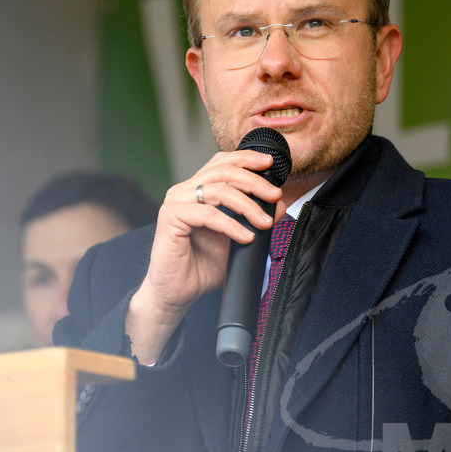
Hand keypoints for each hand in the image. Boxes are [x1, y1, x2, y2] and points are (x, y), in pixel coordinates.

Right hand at [126, 150, 285, 363]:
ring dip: (247, 205)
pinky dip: (231, 225)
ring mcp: (176, 202)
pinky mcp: (171, 218)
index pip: (221, 163)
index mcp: (197, 189)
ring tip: (264, 223)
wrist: (178, 292)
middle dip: (254, 182)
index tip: (269, 164)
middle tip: (274, 196)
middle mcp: (184, 191)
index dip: (246, 159)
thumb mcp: (237, 238)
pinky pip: (208, 214)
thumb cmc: (202, 266)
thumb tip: (279, 203)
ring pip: (218, 190)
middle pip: (223, 172)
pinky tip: (245, 237)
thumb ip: (254, 219)